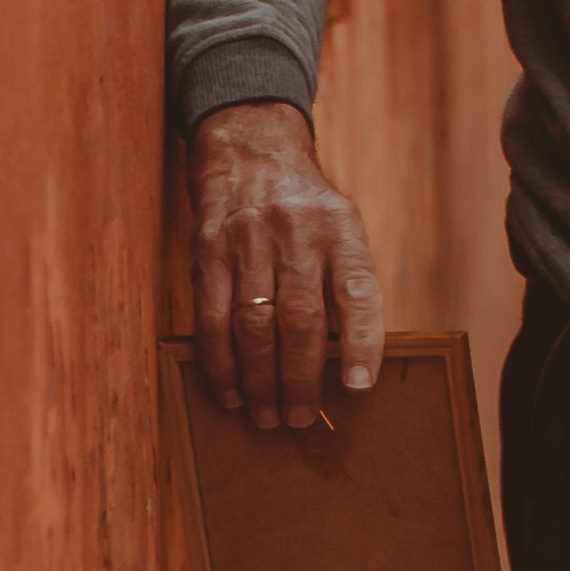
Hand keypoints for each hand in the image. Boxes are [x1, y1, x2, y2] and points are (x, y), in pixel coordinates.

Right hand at [189, 102, 385, 429]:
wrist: (249, 151)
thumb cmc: (305, 210)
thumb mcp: (341, 227)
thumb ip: (347, 283)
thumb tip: (351, 362)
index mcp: (340, 229)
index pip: (357, 289)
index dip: (361, 341)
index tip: (358, 386)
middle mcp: (296, 233)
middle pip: (300, 318)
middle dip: (300, 378)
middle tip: (300, 419)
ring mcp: (248, 241)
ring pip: (254, 325)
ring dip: (260, 381)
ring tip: (268, 416)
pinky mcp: (208, 251)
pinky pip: (212, 318)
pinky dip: (221, 363)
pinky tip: (230, 392)